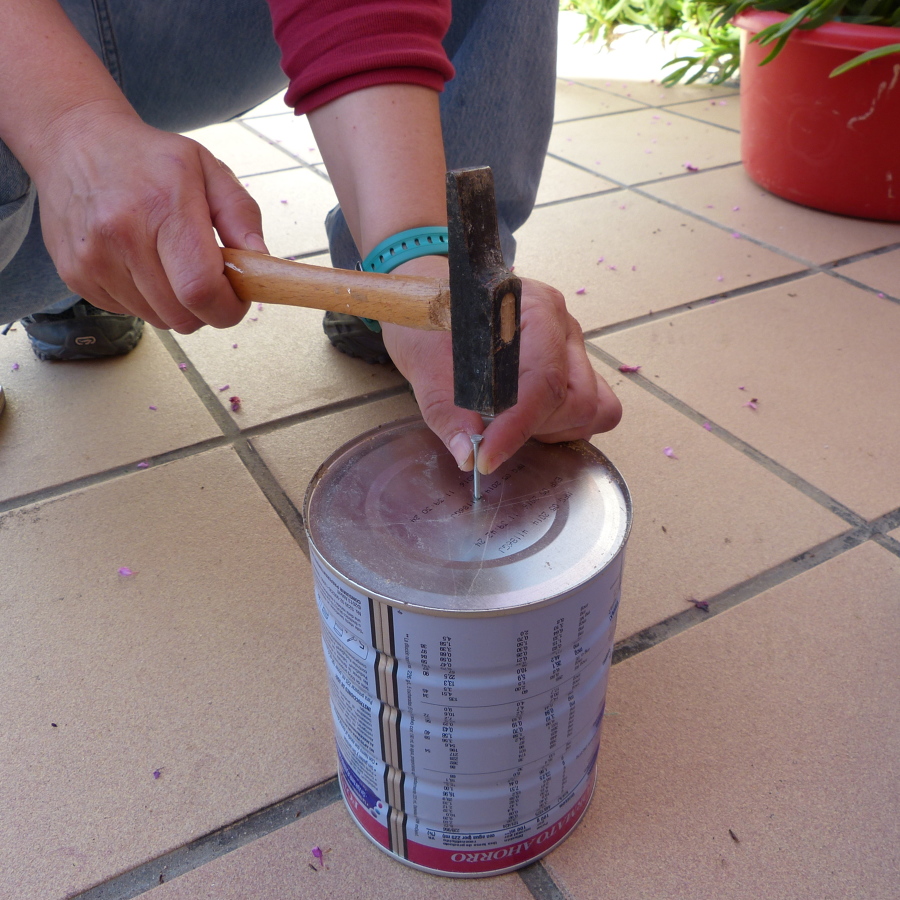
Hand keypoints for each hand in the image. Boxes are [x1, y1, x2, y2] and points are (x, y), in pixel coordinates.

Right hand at [32, 107, 266, 331]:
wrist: (73, 141)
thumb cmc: (150, 158)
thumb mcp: (207, 169)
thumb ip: (241, 215)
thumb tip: (261, 262)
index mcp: (162, 207)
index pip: (201, 289)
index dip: (228, 307)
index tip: (238, 298)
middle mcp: (121, 236)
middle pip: (182, 315)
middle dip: (207, 308)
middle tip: (208, 278)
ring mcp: (93, 260)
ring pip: (159, 320)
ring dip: (176, 304)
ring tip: (170, 262)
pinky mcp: (76, 276)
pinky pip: (130, 313)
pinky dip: (146, 299)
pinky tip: (140, 262)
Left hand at [382, 260, 621, 472]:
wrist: (427, 305)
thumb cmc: (428, 323)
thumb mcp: (423, 364)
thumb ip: (445, 410)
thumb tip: (467, 455)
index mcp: (532, 308)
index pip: (543, 378)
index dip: (518, 426)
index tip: (486, 458)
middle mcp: (562, 326)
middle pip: (579, 398)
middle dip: (534, 428)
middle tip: (491, 433)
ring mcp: (572, 348)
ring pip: (594, 408)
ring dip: (552, 430)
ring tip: (507, 423)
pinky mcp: (574, 368)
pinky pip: (594, 410)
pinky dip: (565, 428)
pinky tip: (528, 423)